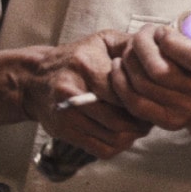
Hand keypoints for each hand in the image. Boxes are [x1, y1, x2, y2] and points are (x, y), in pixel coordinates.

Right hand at [23, 30, 151, 158]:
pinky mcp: (65, 133)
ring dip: (132, 135)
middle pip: (118, 118)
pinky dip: (117, 146)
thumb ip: (128, 44)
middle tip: (152, 116)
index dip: (142, 98)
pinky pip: (100, 149)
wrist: (34, 79)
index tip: (154, 98)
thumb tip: (156, 51)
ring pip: (112, 137)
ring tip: (140, 126)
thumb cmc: (75, 57)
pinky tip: (123, 134)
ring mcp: (67, 116)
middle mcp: (72, 92)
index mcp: (85, 65)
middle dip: (140, 121)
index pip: (122, 91)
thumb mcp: (100, 41)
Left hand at [110, 9, 190, 131]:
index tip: (163, 30)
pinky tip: (120, 66)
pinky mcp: (167, 120)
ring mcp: (184, 109)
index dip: (172, 42)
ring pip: (143, 85)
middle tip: (143, 35)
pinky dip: (121, 82)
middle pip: (160, 72)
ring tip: (132, 48)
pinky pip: (135, 103)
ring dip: (130, 61)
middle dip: (142, 47)